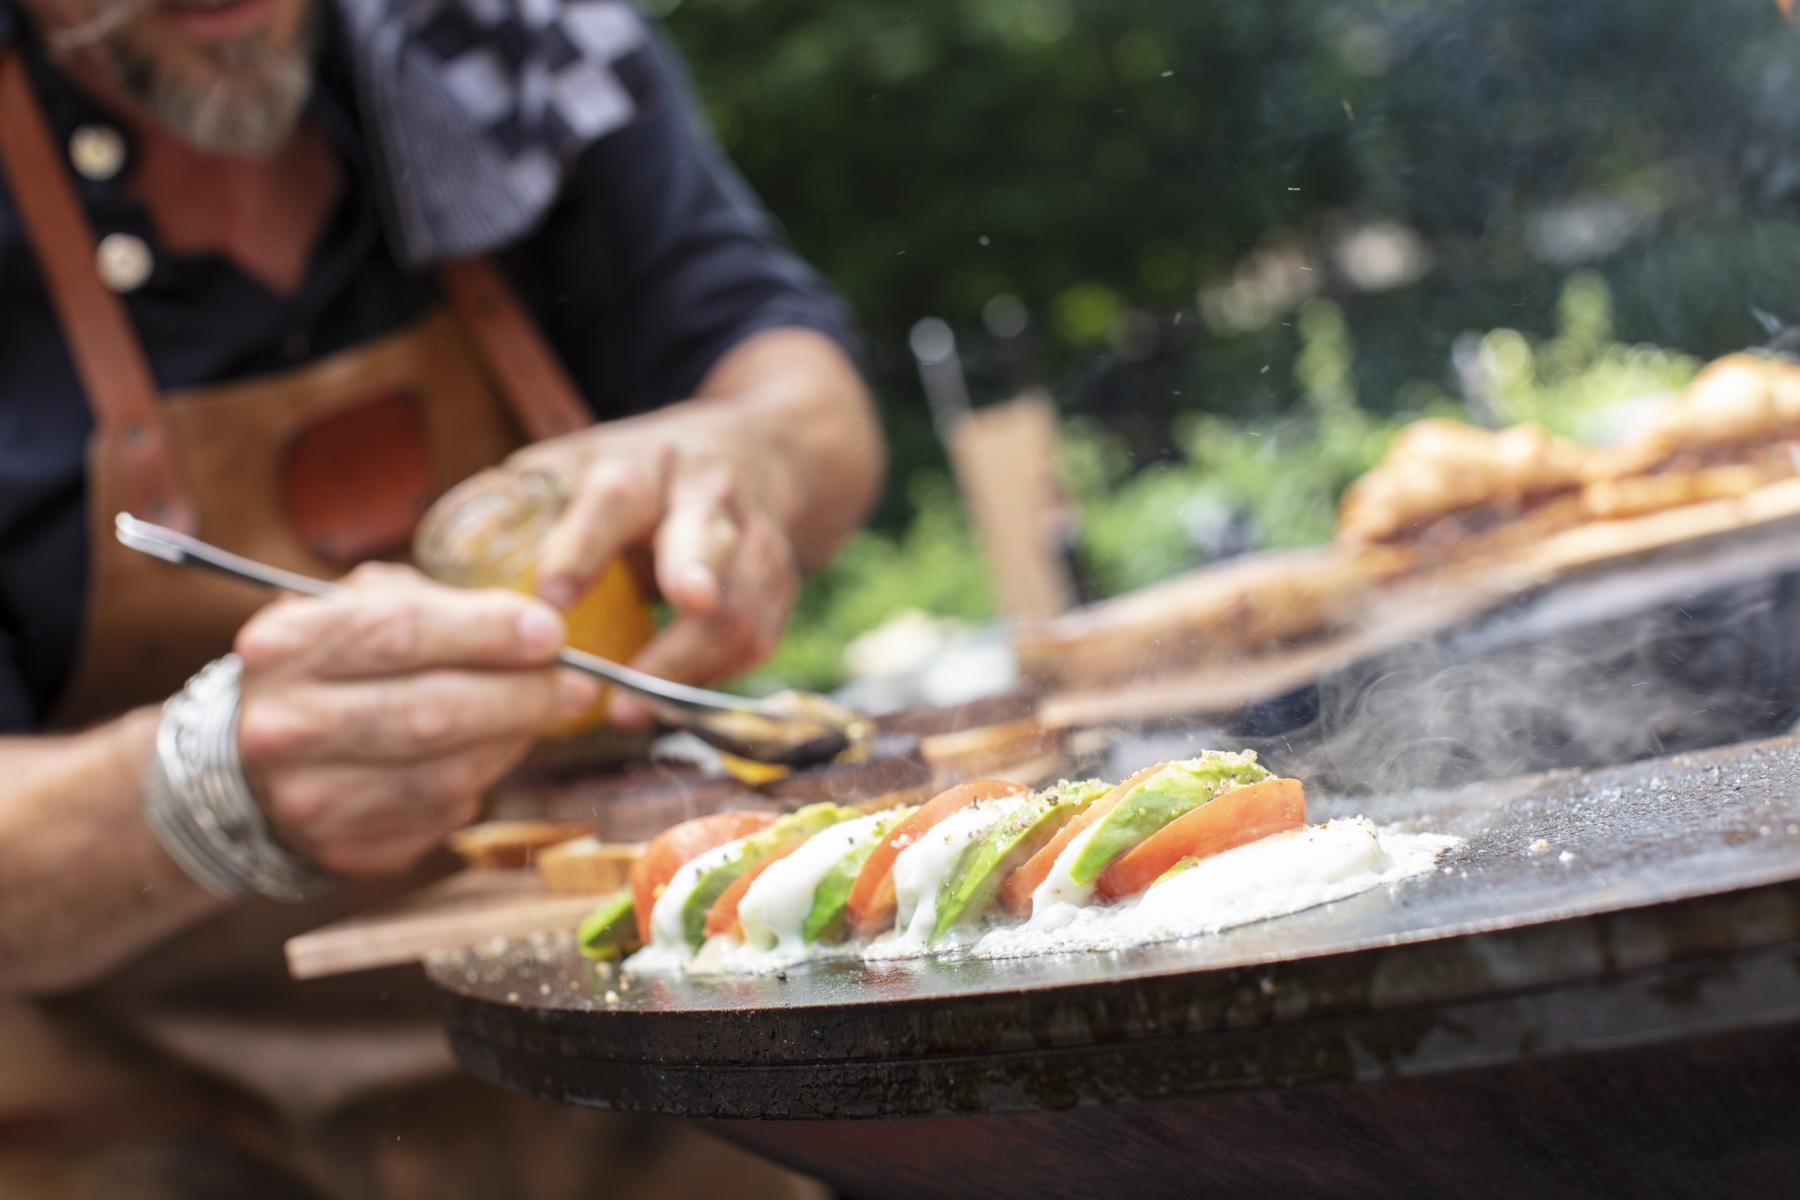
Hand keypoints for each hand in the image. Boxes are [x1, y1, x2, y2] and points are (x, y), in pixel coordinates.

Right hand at [233, 564, 599, 874]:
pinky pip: (440, 817)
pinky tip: (487, 755)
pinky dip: (478, 782)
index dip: (486, 633)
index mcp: (285, 646)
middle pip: (429, 712)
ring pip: (444, 774)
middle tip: (575, 684)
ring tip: (538, 715)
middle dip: (519, 696)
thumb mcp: (354, 608)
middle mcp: (284, 725)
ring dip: (509, 743)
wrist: (250, 761)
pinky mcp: (340, 849)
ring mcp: (308, 797)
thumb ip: (432, 604)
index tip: (550, 632)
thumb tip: (531, 625)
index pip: (398, 633)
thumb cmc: (330, 667)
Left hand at [510, 411, 800, 725]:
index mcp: (645, 464)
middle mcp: (708, 496)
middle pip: (708, 537)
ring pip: (743, 604)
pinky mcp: (781, 586)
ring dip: (690, 662)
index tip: (550, 597)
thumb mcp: (582, 464)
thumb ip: (521, 502)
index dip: (584, 545)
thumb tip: (441, 553)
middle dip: (698, 573)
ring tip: (631, 709)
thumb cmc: (639, 475)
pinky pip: (758, 640)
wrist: (755, 456)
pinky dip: (710, 679)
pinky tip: (664, 705)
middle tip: (685, 607)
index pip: (615, 497)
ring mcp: (754, 541)